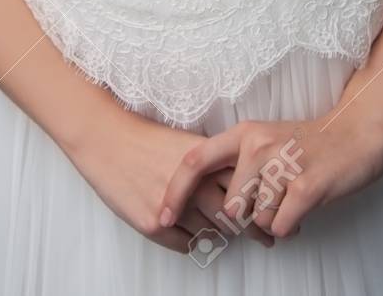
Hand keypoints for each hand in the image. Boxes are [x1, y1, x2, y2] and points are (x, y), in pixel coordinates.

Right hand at [67, 103, 276, 254]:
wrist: (106, 139)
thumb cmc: (146, 138)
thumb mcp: (187, 143)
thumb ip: (214, 161)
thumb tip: (242, 181)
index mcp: (206, 159)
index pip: (247, 186)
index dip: (263, 203)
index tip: (276, 213)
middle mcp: (195, 183)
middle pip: (236, 216)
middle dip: (254, 230)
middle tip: (266, 239)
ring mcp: (175, 206)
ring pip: (213, 234)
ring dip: (222, 236)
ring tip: (228, 237)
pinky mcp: (155, 224)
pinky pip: (187, 245)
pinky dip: (193, 242)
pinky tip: (192, 234)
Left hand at [157, 110, 382, 239]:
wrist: (356, 133)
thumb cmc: (308, 144)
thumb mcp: (266, 142)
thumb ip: (238, 164)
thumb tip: (212, 201)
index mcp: (244, 134)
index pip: (195, 161)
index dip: (175, 191)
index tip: (163, 216)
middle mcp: (257, 146)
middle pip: (230, 207)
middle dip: (249, 217)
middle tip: (272, 201)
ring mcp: (282, 164)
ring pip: (258, 221)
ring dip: (274, 219)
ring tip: (291, 197)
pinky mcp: (305, 186)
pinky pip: (280, 228)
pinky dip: (291, 225)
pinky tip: (303, 205)